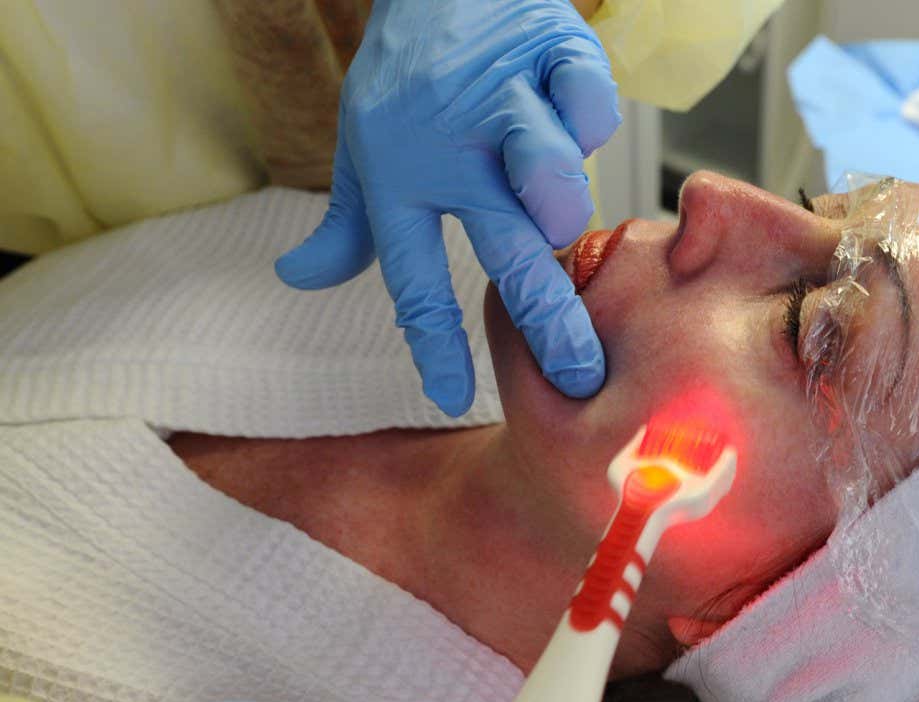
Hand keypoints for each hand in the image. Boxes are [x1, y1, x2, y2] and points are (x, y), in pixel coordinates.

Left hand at [275, 0, 620, 415]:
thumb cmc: (408, 78)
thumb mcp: (364, 149)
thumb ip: (347, 225)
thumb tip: (297, 277)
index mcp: (400, 179)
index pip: (416, 279)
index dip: (436, 343)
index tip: (457, 398)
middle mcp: (453, 151)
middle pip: (503, 249)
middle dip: (545, 320)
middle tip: (579, 374)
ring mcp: (507, 102)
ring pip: (544, 169)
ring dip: (557, 202)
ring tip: (558, 219)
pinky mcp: (556, 57)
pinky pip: (589, 103)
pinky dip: (591, 122)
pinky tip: (579, 124)